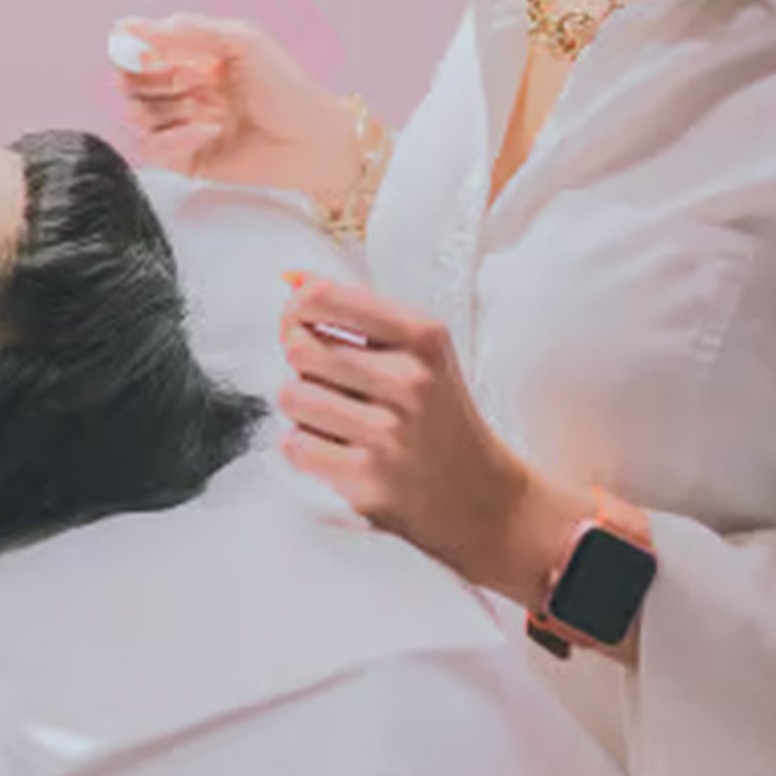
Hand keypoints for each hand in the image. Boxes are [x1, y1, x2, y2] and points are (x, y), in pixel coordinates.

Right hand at [109, 14, 365, 209]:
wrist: (315, 142)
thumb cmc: (288, 87)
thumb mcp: (241, 42)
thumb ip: (187, 32)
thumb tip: (128, 27)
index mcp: (193, 54)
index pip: (138, 47)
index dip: (131, 49)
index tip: (138, 51)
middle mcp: (183, 86)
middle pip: (128, 82)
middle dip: (146, 79)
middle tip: (180, 79)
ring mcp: (182, 122)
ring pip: (136, 115)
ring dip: (166, 108)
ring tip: (205, 108)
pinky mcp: (185, 158)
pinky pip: (153, 148)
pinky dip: (175, 138)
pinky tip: (207, 131)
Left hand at [278, 273, 590, 613]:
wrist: (483, 498)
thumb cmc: (441, 415)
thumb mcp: (419, 349)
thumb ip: (357, 308)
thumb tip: (292, 278)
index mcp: (422, 336)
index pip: (324, 299)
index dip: (297, 308)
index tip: (300, 320)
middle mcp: (409, 381)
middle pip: (300, 347)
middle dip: (300, 360)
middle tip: (321, 374)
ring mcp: (389, 434)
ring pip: (292, 396)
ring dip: (302, 405)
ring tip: (334, 414)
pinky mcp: (368, 481)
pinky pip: (296, 444)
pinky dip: (304, 445)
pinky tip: (335, 446)